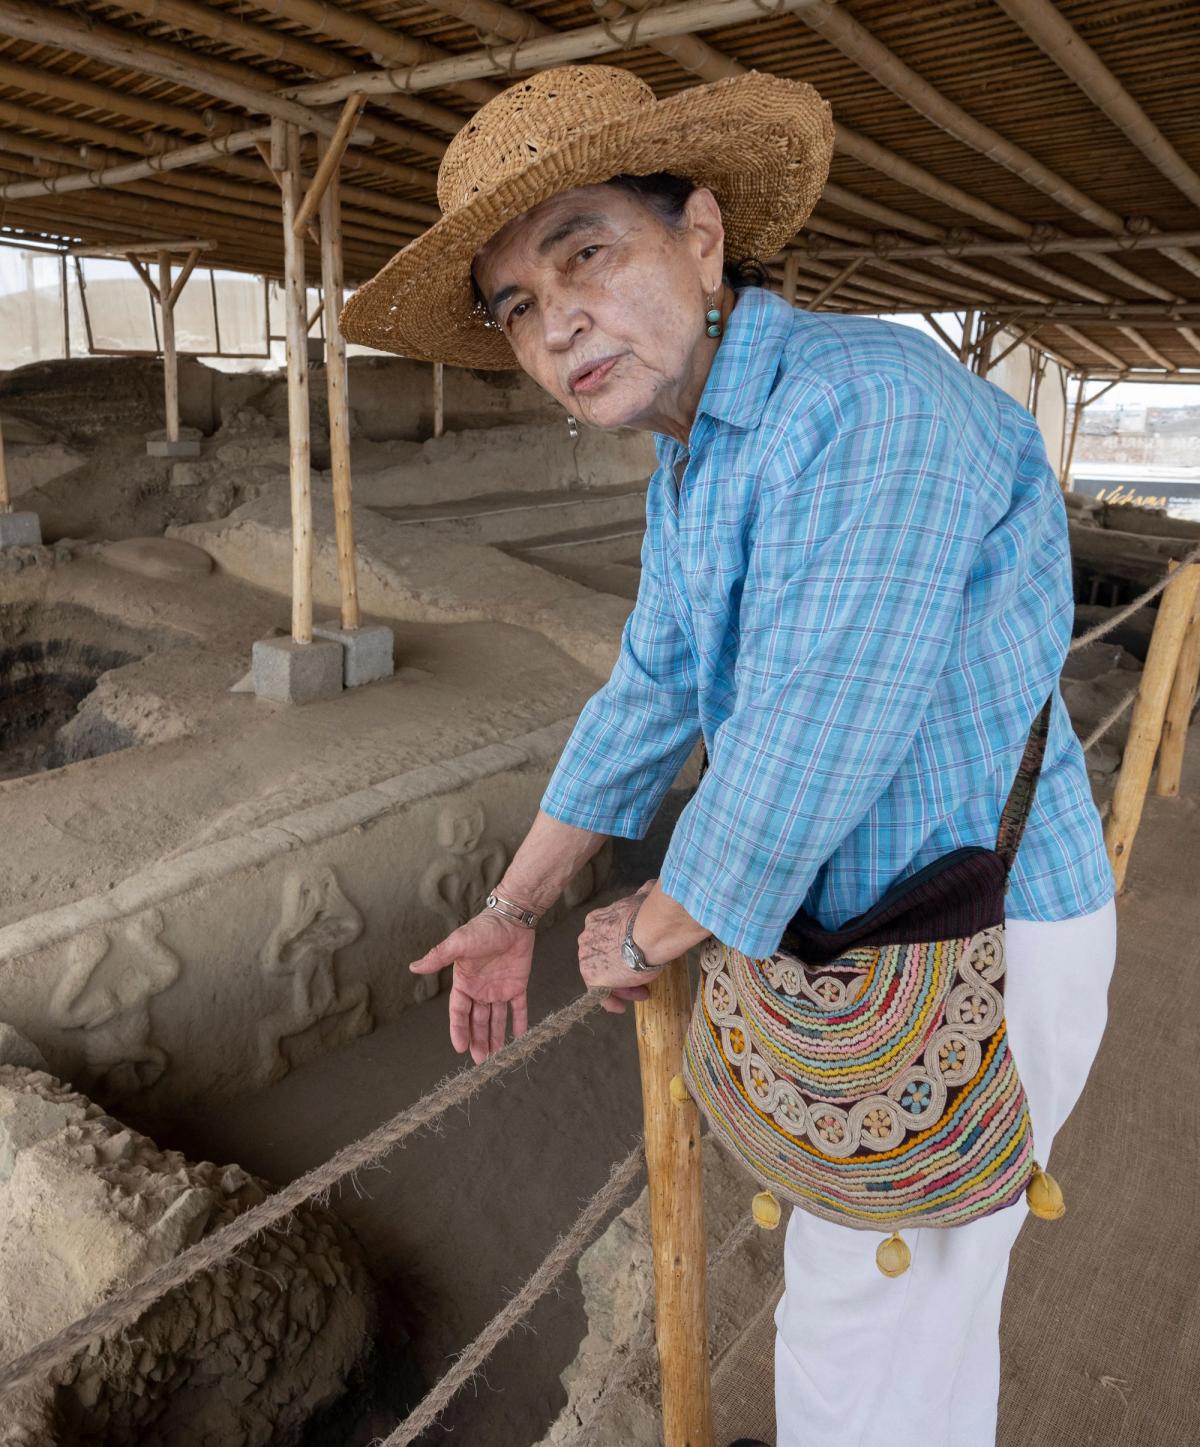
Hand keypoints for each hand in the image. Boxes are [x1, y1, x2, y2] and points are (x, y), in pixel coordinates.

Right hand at [408, 911, 534, 1064]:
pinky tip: (520, 1037)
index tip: (460, 1048)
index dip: (459, 1029)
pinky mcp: (517, 985)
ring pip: (496, 1018)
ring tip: (498, 1056)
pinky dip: (519, 1021)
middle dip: (478, 1040)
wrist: (512, 918)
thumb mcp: (458, 944)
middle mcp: (480, 989)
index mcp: (464, 982)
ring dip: (496, 1036)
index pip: (459, 1011)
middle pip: (477, 1020)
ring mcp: (499, 989)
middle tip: (481, 1060)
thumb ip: (438, 958)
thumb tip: (413, 967)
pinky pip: (519, 1007)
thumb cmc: (483, 929)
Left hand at [578, 877, 664, 1014]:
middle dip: (622, 970)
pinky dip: (610, 1001)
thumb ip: (644, 895)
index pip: (605, 940)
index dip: (622, 950)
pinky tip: (622, 1007)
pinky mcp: (593, 977)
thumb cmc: (651, 915)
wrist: (651, 929)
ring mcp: (587, 958)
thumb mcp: (645, 898)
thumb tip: (652, 886)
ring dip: (621, 986)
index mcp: (596, 920)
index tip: (638, 956)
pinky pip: (599, 993)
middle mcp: (586, 938)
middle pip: (604, 959)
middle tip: (641, 979)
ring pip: (603, 976)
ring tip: (641, 992)